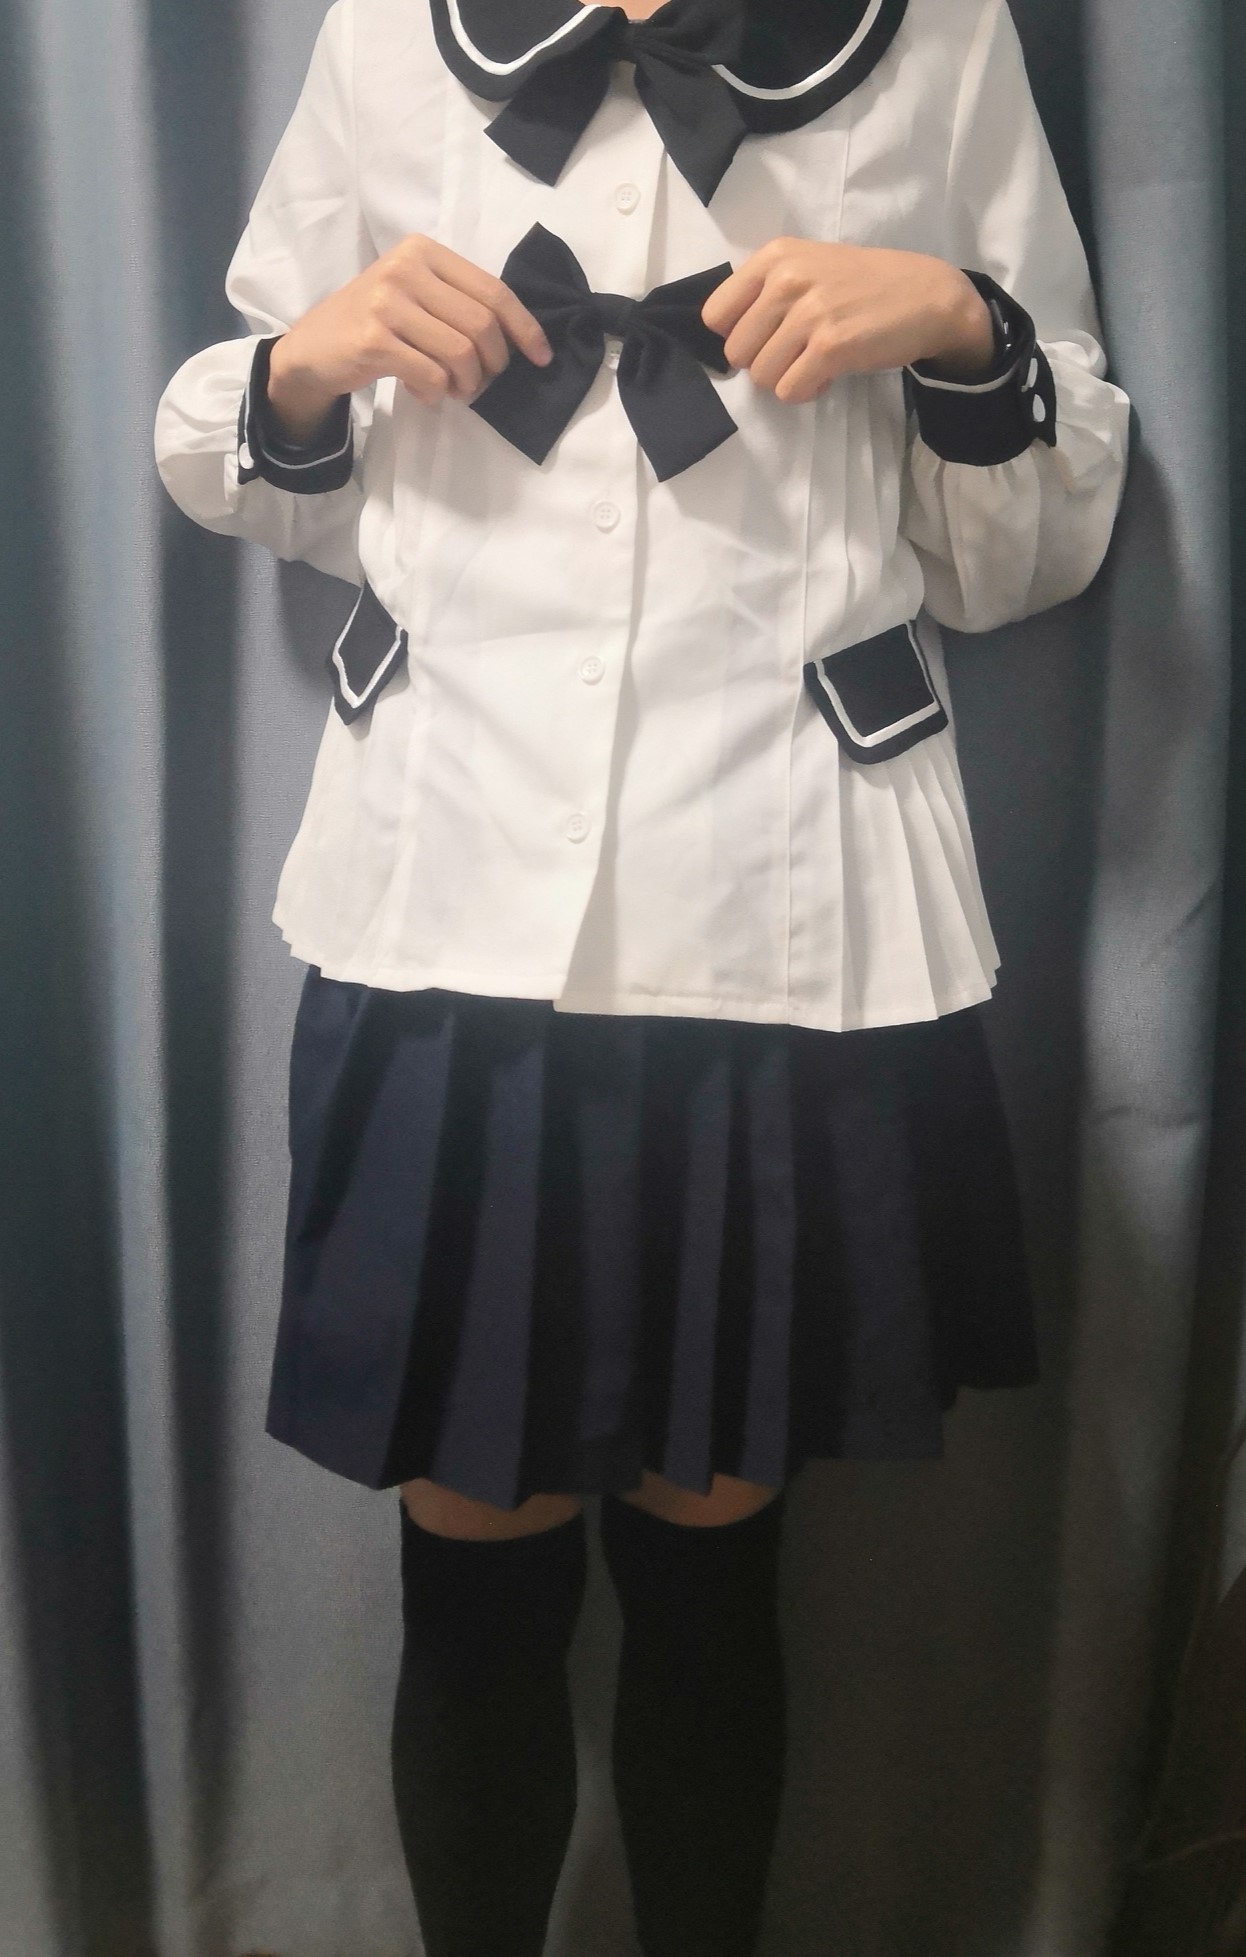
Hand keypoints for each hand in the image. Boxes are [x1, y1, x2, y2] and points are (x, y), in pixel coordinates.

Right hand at [266, 235, 552, 440]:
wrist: (312, 349)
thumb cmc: (372, 323)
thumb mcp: (414, 296)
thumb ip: (457, 304)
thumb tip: (516, 339)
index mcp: (423, 251)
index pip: (492, 290)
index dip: (524, 328)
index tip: (541, 358)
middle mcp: (405, 268)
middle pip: (481, 324)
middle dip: (493, 364)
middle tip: (481, 382)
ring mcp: (387, 302)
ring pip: (460, 353)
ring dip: (467, 384)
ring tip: (455, 391)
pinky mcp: (374, 339)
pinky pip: (432, 375)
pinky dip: (437, 394)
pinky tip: (425, 394)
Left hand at [702, 238, 996, 405]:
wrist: (928, 296)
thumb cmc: (865, 284)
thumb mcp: (809, 267)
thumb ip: (766, 291)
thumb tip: (729, 336)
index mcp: (775, 257)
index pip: (715, 315)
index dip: (737, 335)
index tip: (765, 337)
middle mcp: (787, 280)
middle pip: (736, 352)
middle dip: (763, 362)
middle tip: (795, 353)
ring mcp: (809, 314)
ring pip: (760, 376)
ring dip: (785, 379)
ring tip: (813, 363)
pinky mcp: (831, 347)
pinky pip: (789, 391)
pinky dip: (806, 392)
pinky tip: (826, 376)